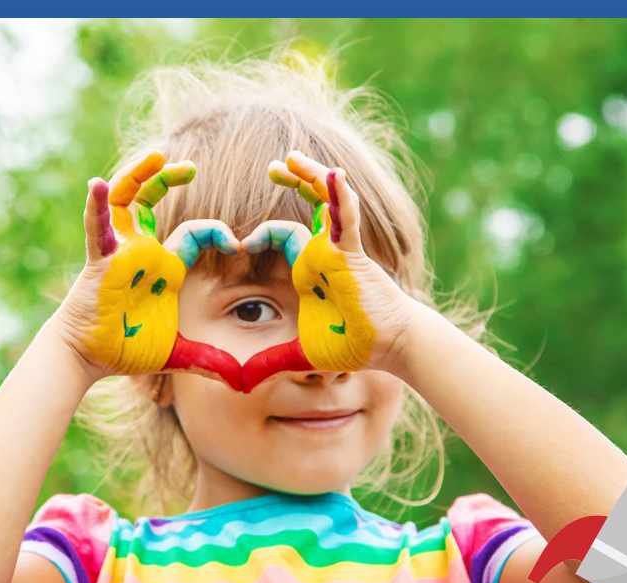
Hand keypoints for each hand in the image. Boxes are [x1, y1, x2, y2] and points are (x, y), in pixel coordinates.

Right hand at [52, 149, 241, 385]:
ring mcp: (119, 251)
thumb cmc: (127, 349)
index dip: (218, 232)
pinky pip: (98, 227)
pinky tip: (98, 184)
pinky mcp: (100, 259)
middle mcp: (143, 251)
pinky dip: (98, 206)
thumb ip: (208, 361)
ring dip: (140, 176)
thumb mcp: (177, 353)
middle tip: (190, 166)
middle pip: (155, 201)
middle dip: (170, 179)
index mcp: (165, 267)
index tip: (238, 242)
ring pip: (128, 200)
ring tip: (157, 156)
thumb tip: (240, 380)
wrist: (89, 358)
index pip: (195, 234)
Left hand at [244, 150, 411, 376]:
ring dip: (311, 177)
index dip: (260, 233)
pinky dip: (341, 198)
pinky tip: (334, 176)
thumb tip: (241, 383)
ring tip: (291, 156)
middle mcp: (323, 252)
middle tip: (273, 166)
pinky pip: (346, 220)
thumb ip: (271, 362)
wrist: (388, 347)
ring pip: (325, 202)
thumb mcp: (300, 354)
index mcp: (308, 268)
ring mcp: (339, 249)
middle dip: (292, 182)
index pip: (281, 235)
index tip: (238, 245)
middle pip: (305, 206)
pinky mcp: (353, 253)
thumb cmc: (351, 345)